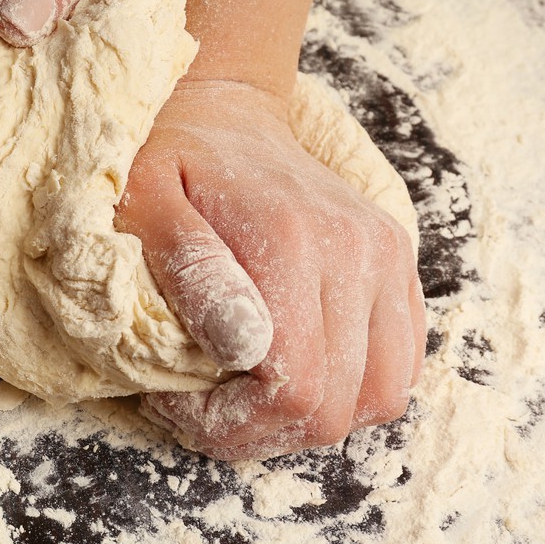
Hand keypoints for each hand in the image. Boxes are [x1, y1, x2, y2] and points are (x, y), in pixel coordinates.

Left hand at [116, 80, 425, 459]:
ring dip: (309, 420)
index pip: (294, 390)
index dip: (231, 424)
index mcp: (291, 240)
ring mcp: (387, 257)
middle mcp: (358, 251)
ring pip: (380, 396)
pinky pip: (400, 364)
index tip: (175, 403)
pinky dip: (350, 390)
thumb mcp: (144, 202)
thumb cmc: (166, 159)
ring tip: (243, 398)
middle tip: (198, 411)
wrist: (222, 111)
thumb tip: (242, 348)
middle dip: (261, 432)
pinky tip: (288, 374)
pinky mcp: (397, 263)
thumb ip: (190, 270)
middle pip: (337, 407)